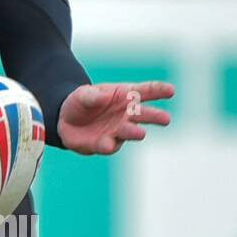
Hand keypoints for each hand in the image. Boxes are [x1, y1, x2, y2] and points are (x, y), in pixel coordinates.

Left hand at [57, 80, 174, 154]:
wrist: (66, 122)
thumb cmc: (81, 103)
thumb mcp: (83, 94)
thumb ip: (92, 96)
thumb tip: (104, 96)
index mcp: (125, 95)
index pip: (146, 91)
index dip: (159, 90)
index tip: (171, 91)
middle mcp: (126, 114)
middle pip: (144, 114)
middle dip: (155, 116)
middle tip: (166, 119)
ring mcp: (117, 130)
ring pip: (130, 132)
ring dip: (135, 132)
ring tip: (140, 133)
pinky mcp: (106, 144)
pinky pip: (109, 145)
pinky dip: (109, 144)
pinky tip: (108, 143)